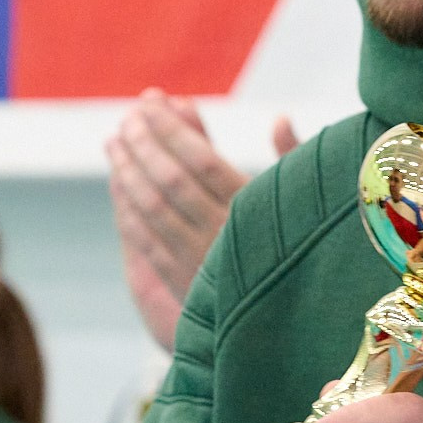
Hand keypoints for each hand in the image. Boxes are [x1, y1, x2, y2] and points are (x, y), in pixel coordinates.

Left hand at [105, 89, 296, 348]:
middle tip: (127, 118)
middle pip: (171, 180)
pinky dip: (128, 209)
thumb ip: (294, 158)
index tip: (150, 102)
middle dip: (143, 143)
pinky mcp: (185, 283)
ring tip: (114, 141)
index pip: (200, 159)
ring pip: (152, 209)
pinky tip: (119, 183)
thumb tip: (280, 118)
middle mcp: (226, 234)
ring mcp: (201, 261)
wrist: (300, 321)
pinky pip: (146, 241)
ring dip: (128, 171)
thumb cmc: (307, 246)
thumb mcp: (308, 200)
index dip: (171, 127)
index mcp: (256, 207)